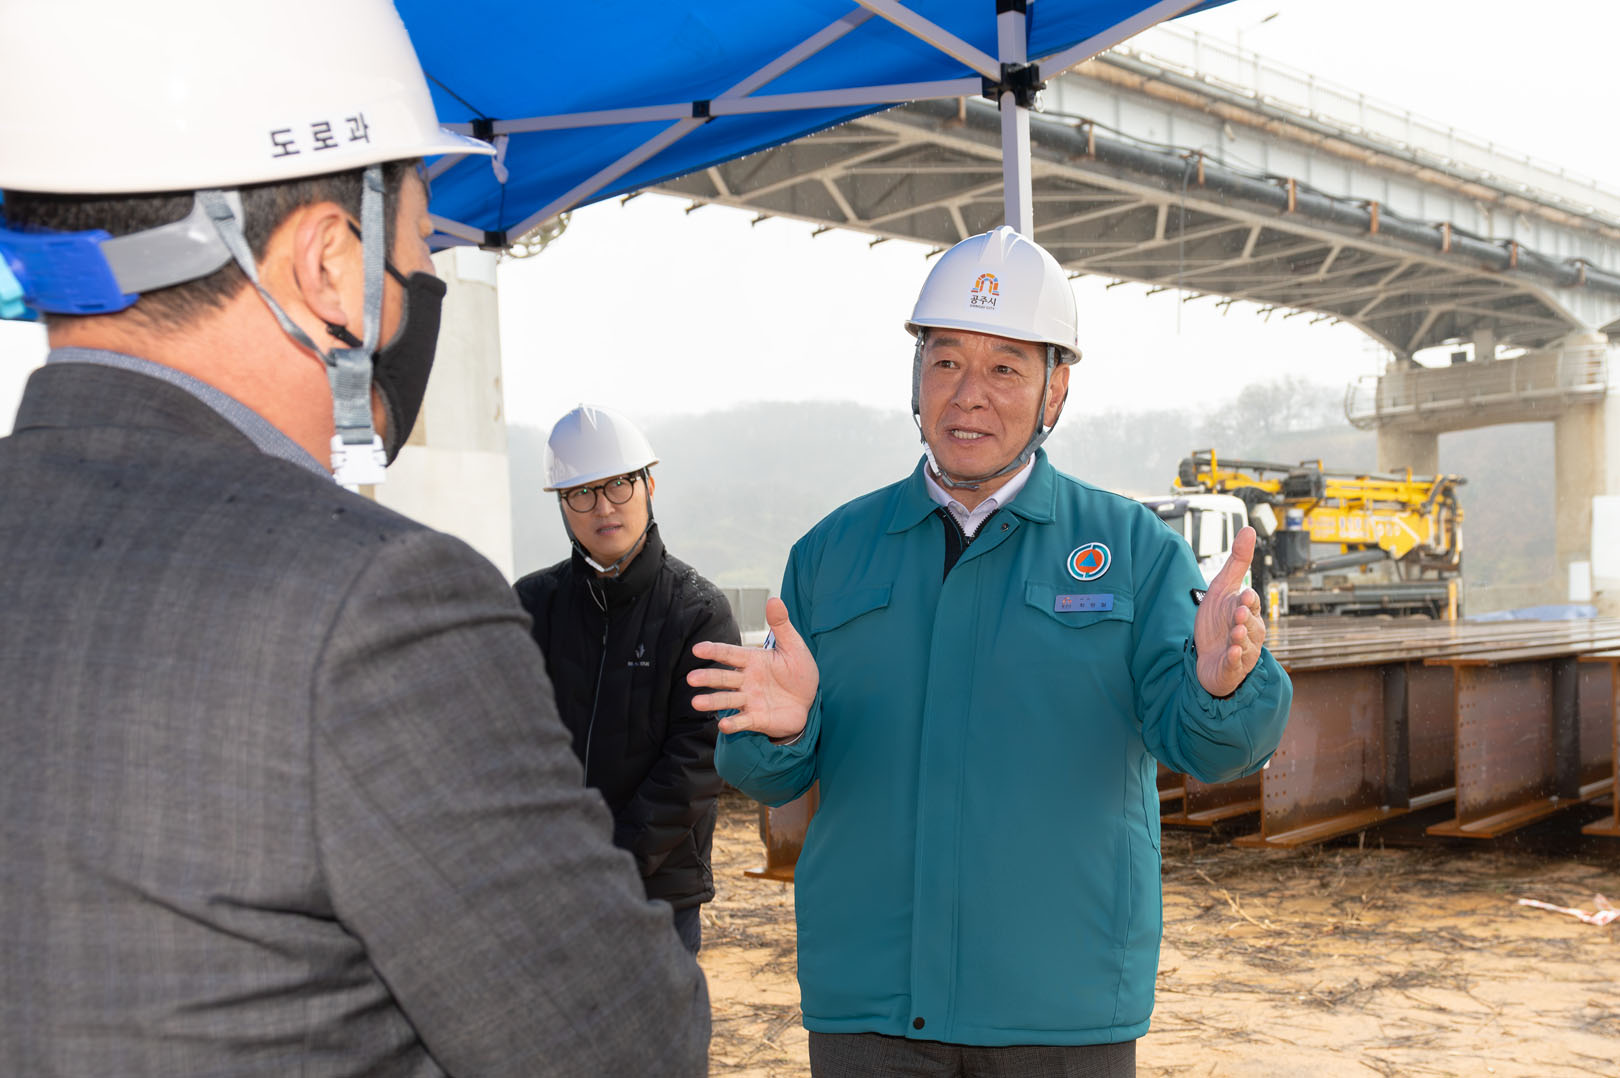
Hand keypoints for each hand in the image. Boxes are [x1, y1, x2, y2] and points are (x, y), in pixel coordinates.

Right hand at [689, 598, 818, 739]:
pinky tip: (723, 725)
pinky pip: (742, 721)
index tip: (697, 649)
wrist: (809, 700)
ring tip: (696, 703)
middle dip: (707, 678)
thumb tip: (774, 599)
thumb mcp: (793, 646)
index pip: (730, 654)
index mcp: (752, 660)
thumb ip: (781, 625)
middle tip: (690, 679)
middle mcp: (746, 680)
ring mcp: (750, 700)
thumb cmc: (798, 671)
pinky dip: (733, 724)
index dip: (714, 651)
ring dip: (712, 701)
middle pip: (724, 678)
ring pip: (728, 700)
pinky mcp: (757, 719)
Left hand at [1194, 525, 1266, 697]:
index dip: (1248, 600)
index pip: (1251, 603)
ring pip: (1246, 644)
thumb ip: (1238, 562)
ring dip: (1241, 638)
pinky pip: (1235, 664)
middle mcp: (1250, 631)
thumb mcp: (1223, 588)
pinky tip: (1231, 653)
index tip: (1245, 594)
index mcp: (1247, 611)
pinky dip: (1234, 660)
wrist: (1205, 656)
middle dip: (1245, 618)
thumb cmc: (1218, 621)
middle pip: (1251, 623)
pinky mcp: (1232, 668)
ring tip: (1236, 632)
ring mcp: (1243, 651)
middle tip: (1238, 612)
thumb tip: (1249, 529)